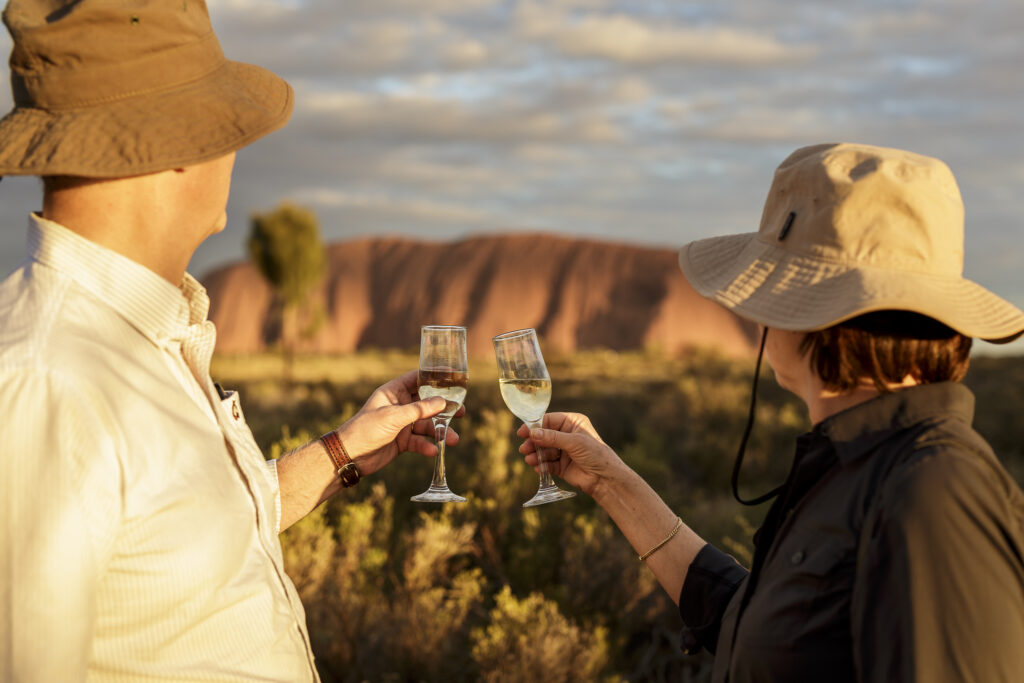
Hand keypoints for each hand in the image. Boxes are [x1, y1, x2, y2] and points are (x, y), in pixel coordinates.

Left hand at [336, 370, 463, 476]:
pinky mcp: (402, 441)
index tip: (453, 376)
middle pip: (427, 403)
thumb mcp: (394, 417)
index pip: (416, 379)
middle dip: (444, 409)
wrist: (350, 456)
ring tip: (452, 439)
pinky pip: (419, 441)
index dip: (434, 377)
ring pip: (426, 425)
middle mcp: (399, 406)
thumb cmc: (366, 429)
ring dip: (439, 431)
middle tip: (461, 411)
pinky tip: (433, 451)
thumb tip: (442, 401)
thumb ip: (419, 409)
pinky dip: (426, 446)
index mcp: (393, 392)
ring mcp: (401, 424)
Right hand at [517, 412, 621, 496]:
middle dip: (534, 443)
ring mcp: (563, 451)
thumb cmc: (595, 454)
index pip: (549, 420)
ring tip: (530, 460)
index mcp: (572, 423)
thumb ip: (552, 437)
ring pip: (543, 451)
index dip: (535, 426)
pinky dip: (542, 466)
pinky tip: (539, 468)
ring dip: (536, 455)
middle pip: (543, 436)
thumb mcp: (574, 442)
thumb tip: (533, 433)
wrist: (605, 478)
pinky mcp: (561, 466)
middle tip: (525, 448)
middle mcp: (566, 435)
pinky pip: (547, 464)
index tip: (522, 432)